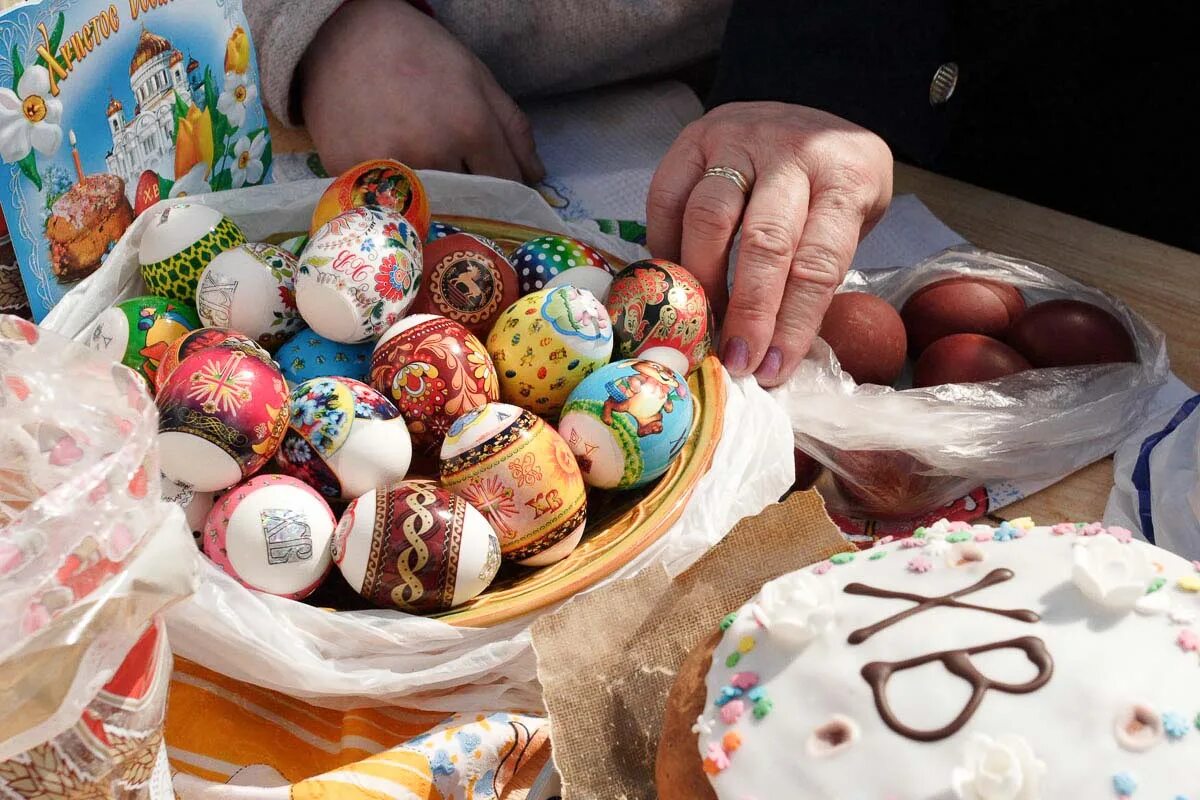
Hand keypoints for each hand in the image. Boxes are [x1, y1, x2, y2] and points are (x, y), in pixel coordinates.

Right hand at [300, 0, 543, 181]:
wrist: (343, 34)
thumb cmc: (419, 53)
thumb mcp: (477, 78)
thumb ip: (513, 129)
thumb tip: (536, 178)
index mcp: (469, 125)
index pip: (503, 184)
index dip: (506, 190)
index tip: (499, 189)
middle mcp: (432, 150)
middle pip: (466, 201)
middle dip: (467, 196)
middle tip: (454, 178)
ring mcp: (389, 164)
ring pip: (425, 207)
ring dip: (429, 199)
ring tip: (416, 170)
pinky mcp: (351, 172)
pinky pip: (382, 201)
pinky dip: (388, 192)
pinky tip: (383, 164)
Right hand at [647, 102, 892, 385]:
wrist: (813, 117)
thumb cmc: (834, 184)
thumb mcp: (854, 220)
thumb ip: (818, 271)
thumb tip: (774, 349)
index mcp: (845, 179)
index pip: (817, 263)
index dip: (792, 323)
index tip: (772, 368)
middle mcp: (791, 152)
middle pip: (764, 242)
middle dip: (746, 310)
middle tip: (734, 359)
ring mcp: (739, 139)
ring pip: (708, 217)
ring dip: (700, 281)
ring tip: (700, 323)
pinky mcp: (695, 138)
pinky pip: (667, 196)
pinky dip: (665, 244)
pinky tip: (674, 277)